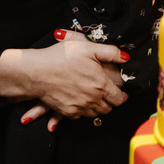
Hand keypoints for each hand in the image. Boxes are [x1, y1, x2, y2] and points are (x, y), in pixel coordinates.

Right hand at [0, 35, 128, 117]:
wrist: (36, 72)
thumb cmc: (61, 57)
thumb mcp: (88, 47)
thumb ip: (110, 52)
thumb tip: (127, 57)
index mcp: (101, 84)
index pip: (119, 98)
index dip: (122, 96)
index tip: (122, 93)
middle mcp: (92, 99)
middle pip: (108, 108)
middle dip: (110, 101)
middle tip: (107, 94)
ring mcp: (80, 107)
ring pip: (96, 113)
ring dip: (97, 106)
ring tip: (94, 96)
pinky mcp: (68, 112)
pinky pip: (81, 116)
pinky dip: (83, 110)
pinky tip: (80, 100)